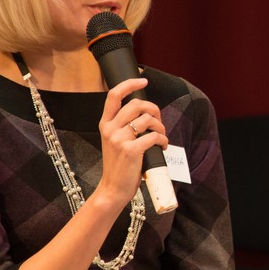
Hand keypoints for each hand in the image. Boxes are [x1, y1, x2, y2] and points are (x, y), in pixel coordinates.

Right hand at [95, 77, 167, 206]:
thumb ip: (123, 126)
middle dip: (154, 109)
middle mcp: (110, 129)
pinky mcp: (131, 150)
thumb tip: (146, 114)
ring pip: (148, 119)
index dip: (130, 84)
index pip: (114, 95)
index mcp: (105, 124)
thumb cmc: (118, 165)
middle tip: (158, 122)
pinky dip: (163, 140)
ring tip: (162, 137)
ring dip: (161, 127)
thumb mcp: (114, 141)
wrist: (112, 189)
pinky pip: (154, 136)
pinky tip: (163, 146)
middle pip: (137, 104)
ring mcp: (119, 139)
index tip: (143, 81)